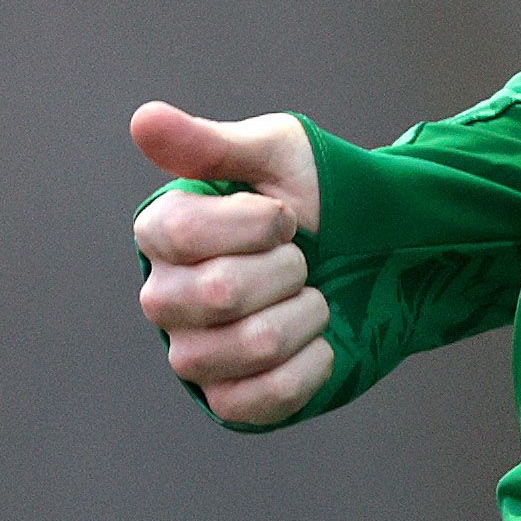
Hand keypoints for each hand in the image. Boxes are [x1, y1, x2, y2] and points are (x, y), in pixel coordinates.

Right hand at [129, 104, 333, 426]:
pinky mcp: (229, 401)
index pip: (179, 232)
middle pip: (219, 293)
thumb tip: (143, 119)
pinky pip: (261, 399)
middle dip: (287, 268)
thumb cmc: (318, 198)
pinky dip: (308, 366)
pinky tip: (318, 342)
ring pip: (251, 345)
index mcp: (163, 234)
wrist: (377, 255)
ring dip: (306, 315)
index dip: (253, 224)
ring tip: (311, 297)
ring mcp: (193, 355)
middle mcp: (165, 297)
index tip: (286, 216)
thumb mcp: (277, 154)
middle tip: (302, 259)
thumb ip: (209, 145)